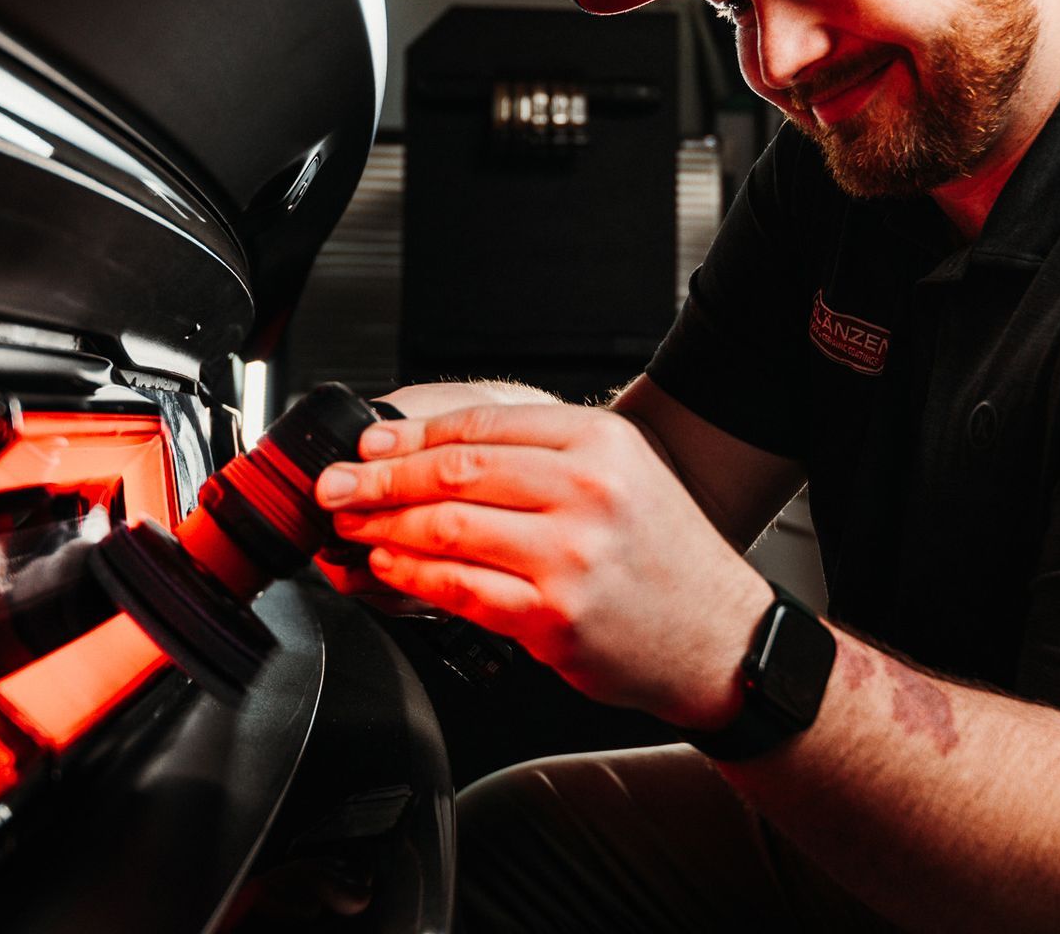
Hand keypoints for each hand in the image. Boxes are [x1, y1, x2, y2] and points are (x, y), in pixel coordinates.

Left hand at [313, 403, 771, 728]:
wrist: (719, 635)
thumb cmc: (664, 555)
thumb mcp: (623, 472)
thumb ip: (542, 453)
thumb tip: (435, 448)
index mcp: (600, 441)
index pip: (480, 424)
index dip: (409, 434)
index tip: (369, 445)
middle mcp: (587, 490)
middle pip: (454, 471)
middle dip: (379, 477)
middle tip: (339, 485)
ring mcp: (570, 555)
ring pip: (448, 528)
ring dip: (385, 526)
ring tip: (355, 527)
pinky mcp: (553, 616)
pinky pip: (461, 589)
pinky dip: (412, 576)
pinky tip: (389, 568)